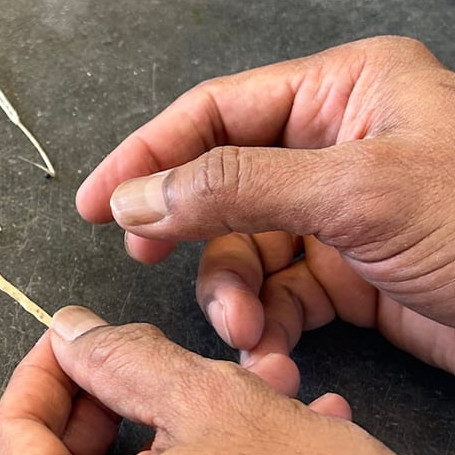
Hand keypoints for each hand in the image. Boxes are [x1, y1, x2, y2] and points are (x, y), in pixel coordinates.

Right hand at [76, 36, 454, 393]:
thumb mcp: (359, 192)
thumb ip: (237, 186)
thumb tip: (139, 192)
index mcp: (342, 95)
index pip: (215, 112)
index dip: (148, 155)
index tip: (95, 203)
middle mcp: (336, 148)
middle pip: (221, 189)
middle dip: (194, 241)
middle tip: (150, 268)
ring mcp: (344, 217)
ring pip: (245, 253)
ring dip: (234, 300)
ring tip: (248, 338)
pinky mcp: (356, 280)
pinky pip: (281, 300)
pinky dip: (268, 332)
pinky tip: (275, 360)